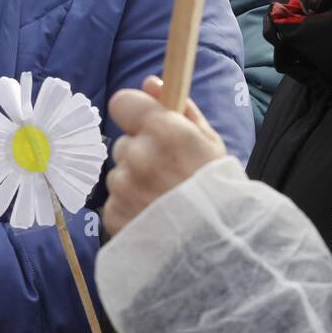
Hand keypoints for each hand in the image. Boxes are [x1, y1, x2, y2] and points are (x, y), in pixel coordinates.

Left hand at [103, 76, 226, 235]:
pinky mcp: (112, 215)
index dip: (134, 113)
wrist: (217, 250)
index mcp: (162, 130)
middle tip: (167, 175)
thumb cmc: (219, 192)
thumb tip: (150, 82)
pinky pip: (114, 203)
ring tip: (162, 202)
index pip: (122, 102)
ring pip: (119, 175)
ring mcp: (122, 187)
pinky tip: (152, 219)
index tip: (146, 125)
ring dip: (134, 184)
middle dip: (140, 155)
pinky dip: (128, 210)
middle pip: (123, 144)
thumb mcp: (210, 144)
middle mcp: (137, 154)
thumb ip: (181, 109)